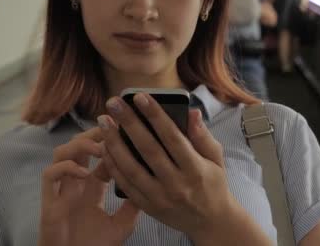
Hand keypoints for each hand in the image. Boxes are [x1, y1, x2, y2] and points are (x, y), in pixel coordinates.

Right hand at [38, 128, 139, 245]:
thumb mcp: (121, 225)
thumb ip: (132, 205)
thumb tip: (149, 186)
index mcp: (91, 186)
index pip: (99, 154)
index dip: (110, 141)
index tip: (125, 131)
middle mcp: (75, 183)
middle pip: (78, 145)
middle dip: (93, 134)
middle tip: (111, 129)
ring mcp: (61, 189)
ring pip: (61, 152)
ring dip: (79, 145)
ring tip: (99, 149)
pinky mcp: (50, 200)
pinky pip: (50, 174)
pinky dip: (66, 168)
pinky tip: (84, 174)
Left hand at [99, 93, 235, 241]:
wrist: (210, 222)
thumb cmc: (213, 184)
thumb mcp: (216, 159)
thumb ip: (202, 136)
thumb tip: (192, 112)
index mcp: (195, 169)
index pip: (173, 137)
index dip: (155, 116)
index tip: (140, 97)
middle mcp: (176, 184)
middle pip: (148, 149)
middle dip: (129, 123)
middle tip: (113, 103)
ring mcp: (160, 198)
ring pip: (131, 168)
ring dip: (114, 143)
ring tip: (103, 121)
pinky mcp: (148, 207)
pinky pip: (125, 184)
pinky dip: (113, 165)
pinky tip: (104, 147)